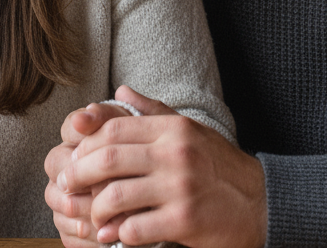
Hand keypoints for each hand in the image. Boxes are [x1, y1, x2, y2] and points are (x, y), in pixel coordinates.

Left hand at [56, 85, 266, 247]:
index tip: (74, 158)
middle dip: (79, 174)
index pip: (114, 128)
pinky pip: (135, 228)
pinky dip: (118, 234)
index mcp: (173, 128)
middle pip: (108, 158)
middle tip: (66, 186)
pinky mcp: (185, 221)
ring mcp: (180, 187)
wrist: (260, 202)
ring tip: (92, 217)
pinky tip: (114, 236)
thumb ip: (152, 110)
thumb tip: (118, 92)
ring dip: (95, 210)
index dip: (86, 144)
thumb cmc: (218, 165)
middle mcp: (175, 153)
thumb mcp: (189, 130)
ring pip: (116, 195)